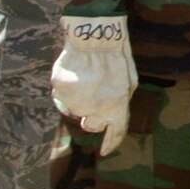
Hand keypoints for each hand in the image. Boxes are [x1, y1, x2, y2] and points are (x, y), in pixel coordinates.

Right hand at [51, 15, 137, 155]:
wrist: (95, 36)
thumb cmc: (115, 57)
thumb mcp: (129, 80)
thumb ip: (121, 102)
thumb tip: (111, 118)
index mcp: (117, 104)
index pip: (116, 131)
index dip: (111, 143)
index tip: (105, 152)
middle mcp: (95, 107)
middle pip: (92, 124)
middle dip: (94, 117)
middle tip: (97, 96)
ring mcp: (75, 100)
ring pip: (76, 110)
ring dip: (82, 99)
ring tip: (89, 78)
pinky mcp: (60, 91)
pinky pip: (63, 97)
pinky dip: (70, 89)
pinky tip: (78, 74)